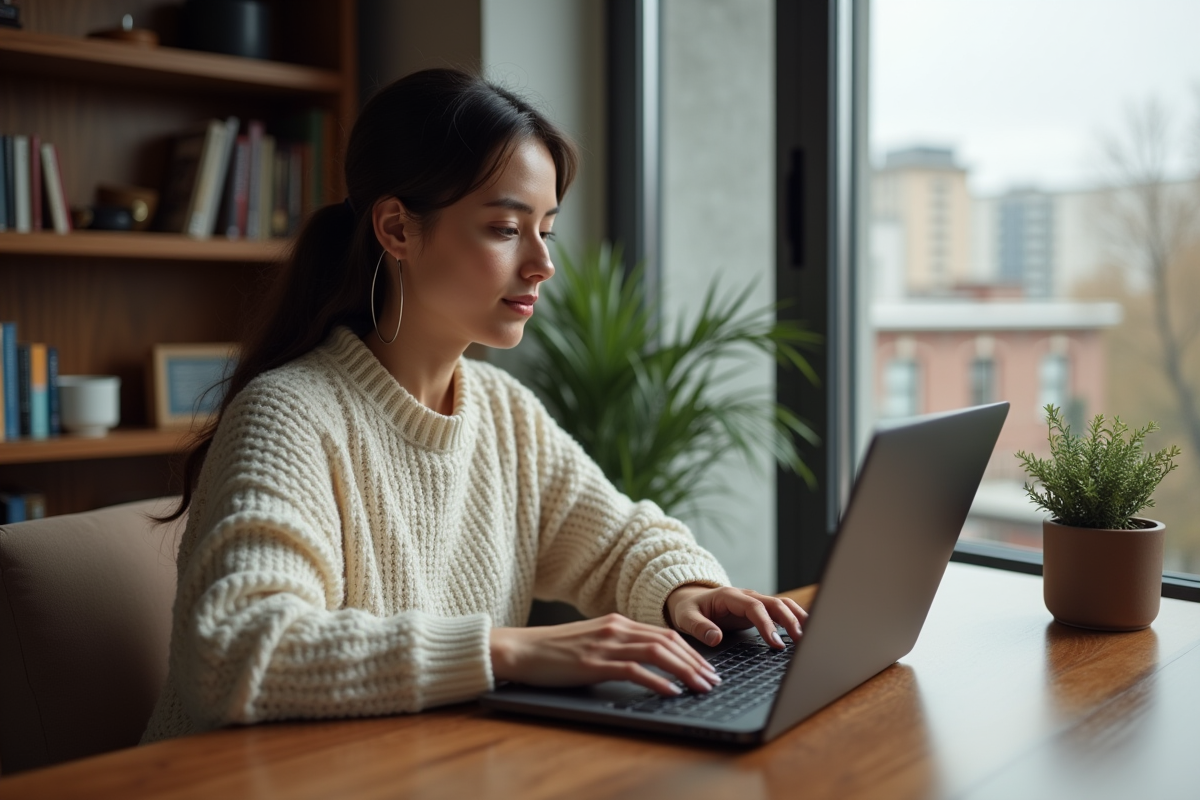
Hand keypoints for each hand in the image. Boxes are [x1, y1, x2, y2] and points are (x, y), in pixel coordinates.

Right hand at [490, 614, 722, 695]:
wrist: (519, 649)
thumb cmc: (552, 651)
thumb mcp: (591, 642)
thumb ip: (617, 646)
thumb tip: (645, 662)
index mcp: (617, 622)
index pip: (664, 633)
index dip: (690, 650)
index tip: (707, 667)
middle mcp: (616, 628)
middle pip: (668, 641)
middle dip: (696, 661)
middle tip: (714, 680)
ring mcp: (605, 644)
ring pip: (658, 653)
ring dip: (685, 671)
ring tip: (702, 687)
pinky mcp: (594, 663)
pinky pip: (634, 670)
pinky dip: (657, 681)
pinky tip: (671, 692)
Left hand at [665, 585, 807, 649]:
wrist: (690, 598)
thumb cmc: (689, 609)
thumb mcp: (686, 618)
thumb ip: (699, 628)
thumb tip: (715, 638)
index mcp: (730, 596)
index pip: (754, 607)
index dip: (767, 624)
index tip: (775, 643)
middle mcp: (746, 596)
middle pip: (775, 603)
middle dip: (790, 621)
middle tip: (801, 642)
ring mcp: (755, 602)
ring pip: (783, 604)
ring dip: (797, 617)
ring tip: (811, 635)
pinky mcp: (760, 610)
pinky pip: (781, 610)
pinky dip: (795, 617)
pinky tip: (806, 630)